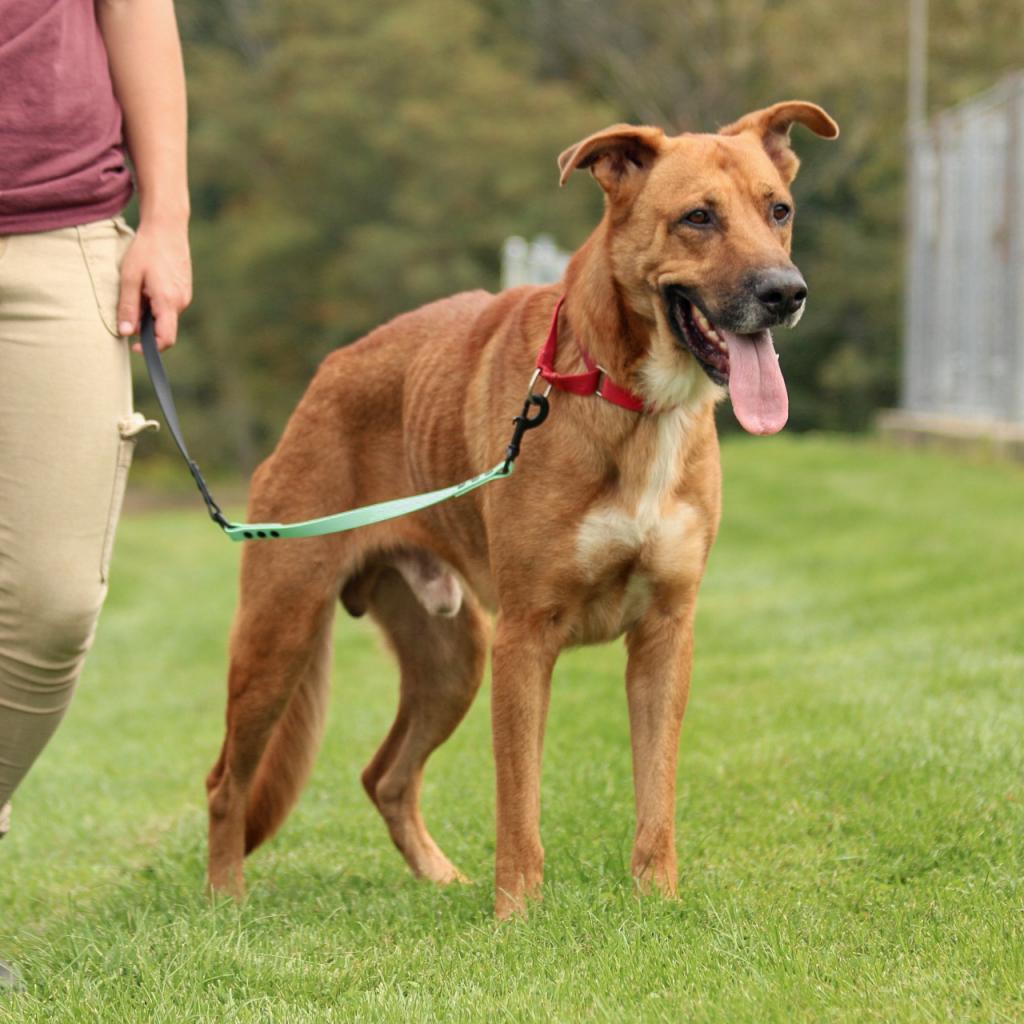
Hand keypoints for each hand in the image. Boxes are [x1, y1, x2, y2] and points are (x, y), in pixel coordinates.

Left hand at [116, 220, 191, 351]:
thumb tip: (125, 332)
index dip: (151, 348)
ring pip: (166, 316)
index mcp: (168, 301)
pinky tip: (148, 283)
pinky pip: (170, 305)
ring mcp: (185, 295)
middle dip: (145, 325)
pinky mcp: (185, 289)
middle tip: (129, 305)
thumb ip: (127, 307)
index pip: (165, 338)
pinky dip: (157, 302)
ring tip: (138, 288)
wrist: (167, 227)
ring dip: (150, 311)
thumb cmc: (146, 249)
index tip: (134, 347)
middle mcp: (181, 302)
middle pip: (163, 327)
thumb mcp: (129, 278)